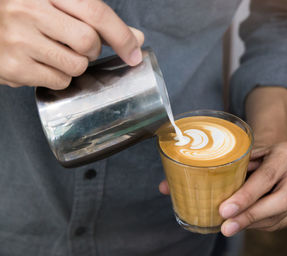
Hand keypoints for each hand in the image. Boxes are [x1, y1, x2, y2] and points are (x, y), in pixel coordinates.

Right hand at [0, 0, 143, 88]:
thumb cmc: (25, 14)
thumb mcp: (58, 5)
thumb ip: (96, 19)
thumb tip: (137, 39)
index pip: (95, 13)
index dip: (121, 35)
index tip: (134, 52)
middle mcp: (29, 11)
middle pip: (89, 42)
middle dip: (93, 50)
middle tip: (80, 47)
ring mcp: (18, 40)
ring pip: (76, 66)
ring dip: (76, 65)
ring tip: (57, 53)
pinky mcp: (13, 67)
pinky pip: (59, 81)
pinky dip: (60, 77)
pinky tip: (43, 64)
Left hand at [218, 142, 286, 235]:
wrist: (277, 160)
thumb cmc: (255, 158)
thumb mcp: (247, 155)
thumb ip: (237, 170)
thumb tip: (213, 191)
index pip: (267, 177)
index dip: (246, 196)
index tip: (224, 210)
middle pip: (280, 201)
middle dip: (249, 216)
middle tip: (226, 227)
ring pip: (278, 216)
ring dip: (251, 223)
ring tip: (230, 225)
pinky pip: (279, 224)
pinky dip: (259, 225)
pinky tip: (245, 222)